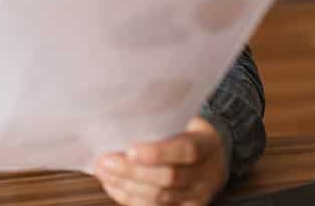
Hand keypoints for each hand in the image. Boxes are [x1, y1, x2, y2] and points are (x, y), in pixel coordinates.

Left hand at [93, 116, 227, 205]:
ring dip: (126, 186)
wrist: (212, 157)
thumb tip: (118, 117)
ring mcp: (198, 196)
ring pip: (160, 197)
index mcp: (208, 144)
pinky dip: (129, 198)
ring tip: (102, 172)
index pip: (186, 150)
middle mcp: (207, 174)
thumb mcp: (183, 118)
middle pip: (169, 178)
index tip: (130, 151)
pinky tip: (112, 185)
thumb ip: (159, 119)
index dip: (158, 153)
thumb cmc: (186, 131)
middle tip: (104, 162)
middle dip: (132, 171)